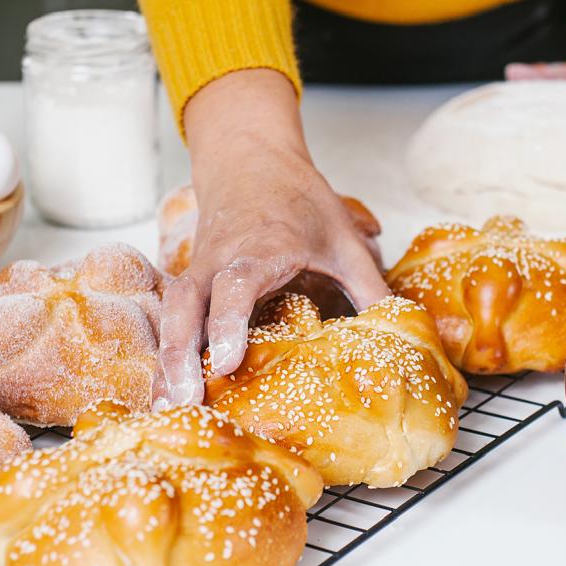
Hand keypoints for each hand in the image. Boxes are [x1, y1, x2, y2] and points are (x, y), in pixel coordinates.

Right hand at [153, 69, 389, 408]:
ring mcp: (200, 268)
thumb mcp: (344, 239)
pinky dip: (166, 350)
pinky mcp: (190, 278)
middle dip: (182, 352)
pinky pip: (171, 315)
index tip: (226, 362)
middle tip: (188, 401)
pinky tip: (166, 389)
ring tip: (170, 404)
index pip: (237, 285)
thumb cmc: (301, 199)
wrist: (252, 161)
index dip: (228, 323)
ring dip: (169, 357)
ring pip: (173, 312)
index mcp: (262, 246)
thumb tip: (399, 331)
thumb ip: (370, 286)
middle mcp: (221, 258)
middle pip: (189, 304)